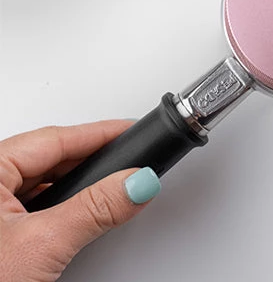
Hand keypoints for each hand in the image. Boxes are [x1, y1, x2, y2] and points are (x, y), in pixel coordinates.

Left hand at [0, 121, 160, 281]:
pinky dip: (62, 205)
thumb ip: (95, 209)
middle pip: (49, 158)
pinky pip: (34, 204)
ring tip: (109, 185)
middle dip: (92, 160)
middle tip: (129, 160)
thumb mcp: (42, 245)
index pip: (55, 139)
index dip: (99, 133)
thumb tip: (135, 183)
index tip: (130, 130)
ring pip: (42, 182)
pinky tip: (79, 210)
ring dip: (78, 185)